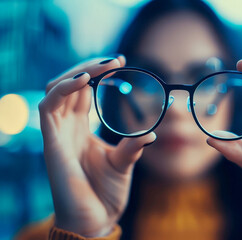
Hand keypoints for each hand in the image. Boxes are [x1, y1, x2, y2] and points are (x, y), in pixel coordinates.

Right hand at [39, 56, 155, 236]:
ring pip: (55, 89)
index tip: (120, 61)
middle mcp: (66, 127)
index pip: (82, 91)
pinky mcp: (51, 143)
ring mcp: (56, 134)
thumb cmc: (106, 193)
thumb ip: (133, 145)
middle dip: (90, 67)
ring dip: (78, 72)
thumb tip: (153, 133)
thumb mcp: (124, 163)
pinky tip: (85, 80)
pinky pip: (48, 107)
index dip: (97, 73)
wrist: (95, 220)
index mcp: (80, 128)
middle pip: (69, 84)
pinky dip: (63, 89)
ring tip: (104, 65)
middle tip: (115, 59)